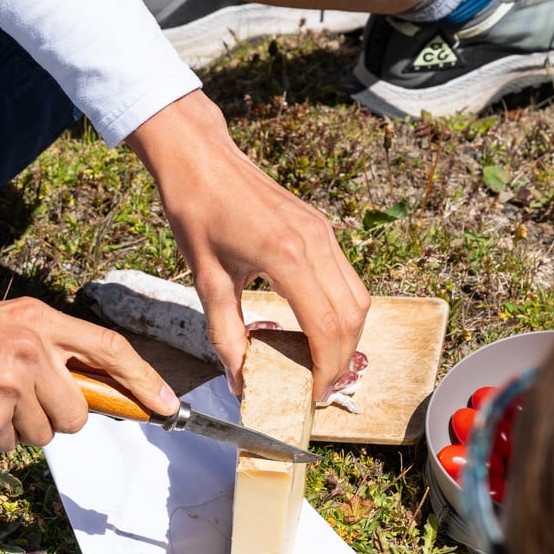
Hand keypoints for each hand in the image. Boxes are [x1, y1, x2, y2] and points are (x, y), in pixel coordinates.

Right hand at [0, 297, 177, 449]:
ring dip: (19, 427)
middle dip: (58, 417)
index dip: (142, 380)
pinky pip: (11, 445)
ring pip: (45, 434)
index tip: (165, 405)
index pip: (109, 349)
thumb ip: (48, 347)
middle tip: (21, 401)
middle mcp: (31, 348)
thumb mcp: (4, 324)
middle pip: (78, 411)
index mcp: (39, 319)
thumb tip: (96, 384)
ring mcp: (12, 384)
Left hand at [127, 90, 369, 398]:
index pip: (326, 327)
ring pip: (357, 296)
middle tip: (320, 386)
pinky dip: (341, 308)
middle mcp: (315, 242)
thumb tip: (238, 377)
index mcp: (287, 257)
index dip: (325, 368)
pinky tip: (316, 326)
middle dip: (343, 358)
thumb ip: (225, 333)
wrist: (199, 159)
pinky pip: (346, 276)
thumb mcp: (206, 279)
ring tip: (321, 362)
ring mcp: (322, 231)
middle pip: (353, 315)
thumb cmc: (196, 212)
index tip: (314, 394)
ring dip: (347, 334)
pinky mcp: (320, 227)